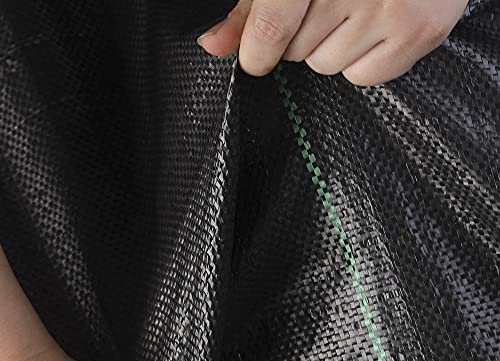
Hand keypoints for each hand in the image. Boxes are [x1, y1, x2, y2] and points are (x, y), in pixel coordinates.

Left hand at [197, 0, 468, 84]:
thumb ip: (251, 7)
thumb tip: (214, 44)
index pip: (273, 22)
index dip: (257, 48)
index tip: (255, 58)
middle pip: (296, 50)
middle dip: (300, 36)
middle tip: (325, 6)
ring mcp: (394, 7)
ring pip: (325, 65)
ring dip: (329, 47)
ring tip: (353, 12)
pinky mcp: (420, 31)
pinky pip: (361, 77)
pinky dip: (359, 62)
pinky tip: (373, 28)